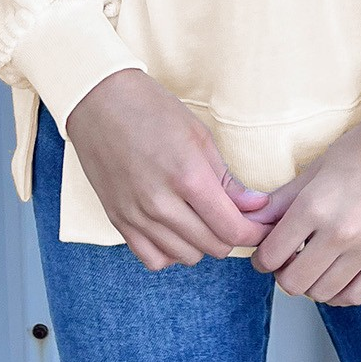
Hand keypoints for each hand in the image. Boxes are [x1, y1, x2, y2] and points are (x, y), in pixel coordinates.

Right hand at [65, 68, 273, 268]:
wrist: (98, 101)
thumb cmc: (151, 109)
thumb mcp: (198, 134)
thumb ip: (226, 178)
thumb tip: (255, 206)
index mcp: (188, 176)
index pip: (232, 228)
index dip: (254, 232)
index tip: (262, 226)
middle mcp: (161, 203)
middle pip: (212, 246)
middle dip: (232, 235)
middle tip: (236, 217)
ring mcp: (137, 216)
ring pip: (185, 257)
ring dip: (202, 243)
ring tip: (204, 219)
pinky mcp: (118, 221)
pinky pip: (153, 259)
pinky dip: (170, 253)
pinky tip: (176, 231)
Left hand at [248, 106, 360, 305]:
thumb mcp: (316, 168)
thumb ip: (283, 200)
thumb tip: (254, 222)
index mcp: (315, 206)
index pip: (271, 255)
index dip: (261, 259)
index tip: (265, 254)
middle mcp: (339, 233)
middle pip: (293, 282)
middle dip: (283, 274)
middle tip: (288, 260)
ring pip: (322, 293)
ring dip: (310, 284)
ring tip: (313, 264)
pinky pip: (356, 295)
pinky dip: (339, 293)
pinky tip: (336, 276)